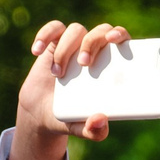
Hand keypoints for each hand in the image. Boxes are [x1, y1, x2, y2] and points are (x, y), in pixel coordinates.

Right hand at [15, 21, 129, 148]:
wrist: (42, 113)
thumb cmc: (69, 117)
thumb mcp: (81, 128)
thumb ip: (94, 130)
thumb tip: (101, 120)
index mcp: (112, 66)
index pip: (123, 41)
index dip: (120, 34)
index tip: (112, 39)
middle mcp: (96, 51)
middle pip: (100, 31)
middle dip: (92, 43)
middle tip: (83, 64)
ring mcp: (75, 45)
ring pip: (76, 30)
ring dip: (66, 49)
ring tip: (57, 74)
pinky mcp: (54, 43)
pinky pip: (52, 29)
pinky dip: (44, 35)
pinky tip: (36, 51)